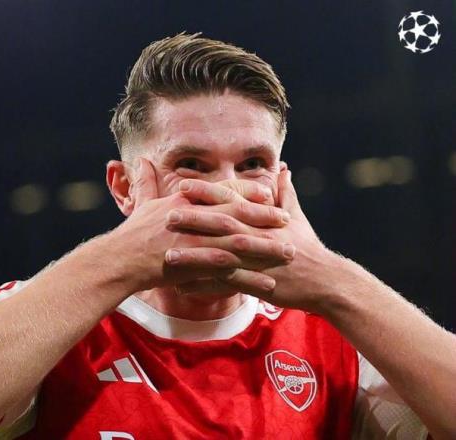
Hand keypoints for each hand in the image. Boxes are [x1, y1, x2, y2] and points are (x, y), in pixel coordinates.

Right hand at [113, 159, 294, 295]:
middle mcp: (197, 218)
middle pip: (239, 216)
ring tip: (289, 252)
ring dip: (267, 248)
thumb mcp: (142, 202)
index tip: (268, 194)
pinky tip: (269, 282)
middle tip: (288, 220)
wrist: (122, 260)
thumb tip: (141, 160)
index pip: (224, 192)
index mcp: (188, 201)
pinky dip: (251, 277)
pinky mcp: (198, 267)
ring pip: (240, 244)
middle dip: (266, 218)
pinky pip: (230, 272)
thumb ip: (146, 181)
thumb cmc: (133, 232)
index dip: (248, 192)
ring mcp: (198, 243)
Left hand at [173, 169, 335, 311]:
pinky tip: (182, 287)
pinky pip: (226, 286)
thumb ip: (285, 193)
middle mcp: (258, 237)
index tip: (184, 186)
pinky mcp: (257, 284)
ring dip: (194, 255)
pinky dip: (204, 286)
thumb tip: (283, 169)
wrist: (325, 280)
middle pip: (223, 225)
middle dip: (195, 219)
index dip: (207, 193)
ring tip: (169, 254)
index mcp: (264, 219)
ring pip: (221, 256)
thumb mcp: (297, 217)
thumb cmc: (307, 247)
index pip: (232, 200)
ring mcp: (257, 261)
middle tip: (167, 214)